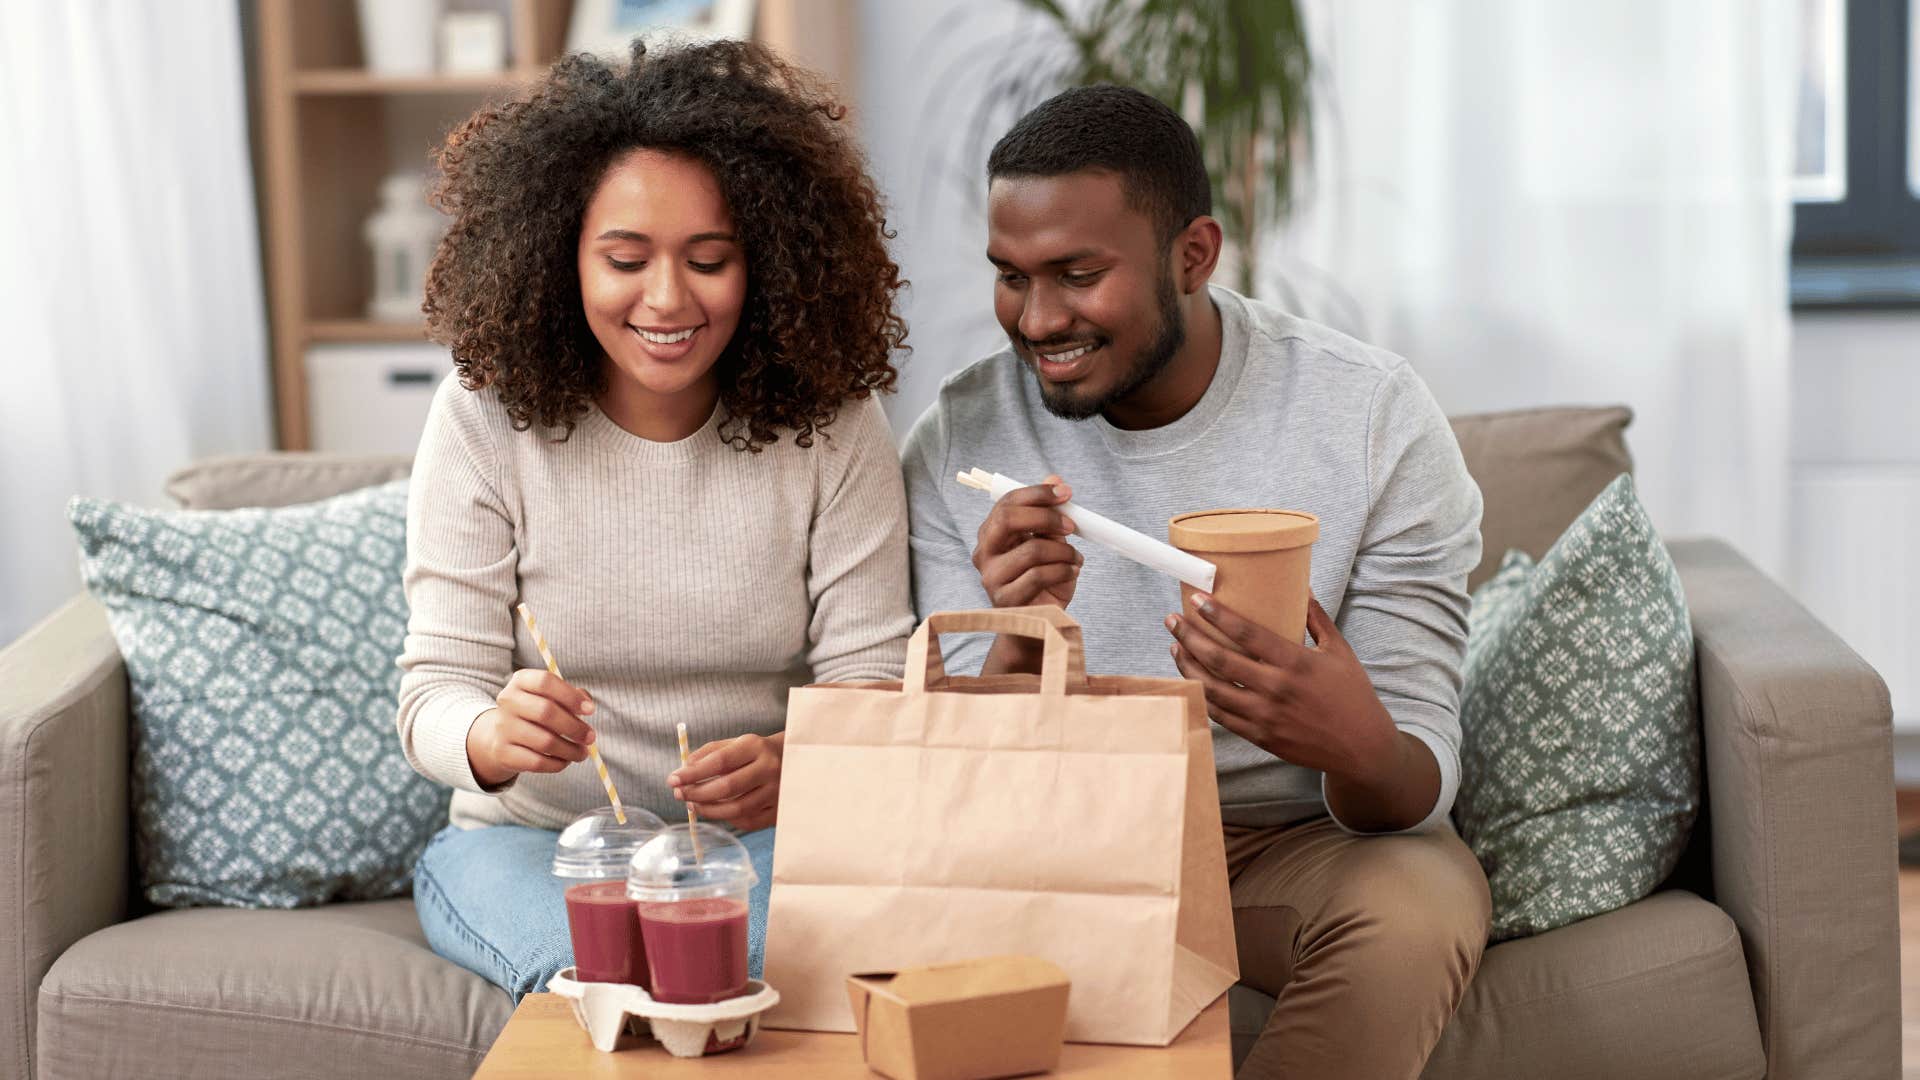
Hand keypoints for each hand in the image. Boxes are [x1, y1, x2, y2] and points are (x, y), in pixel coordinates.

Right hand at [466, 669, 596, 787]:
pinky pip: (537, 762)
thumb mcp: (551, 696)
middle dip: (574, 727)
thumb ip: (573, 696)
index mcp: (521, 681)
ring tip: (582, 753)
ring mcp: (503, 727)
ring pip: (545, 741)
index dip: (571, 696)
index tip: (590, 710)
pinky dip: (557, 764)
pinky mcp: (503, 752)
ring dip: (570, 750)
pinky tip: (565, 761)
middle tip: (590, 737)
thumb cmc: (536, 712)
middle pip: (546, 712)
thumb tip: (587, 706)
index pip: (545, 682)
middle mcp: (508, 701)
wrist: (501, 735)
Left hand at [668, 732, 783, 831]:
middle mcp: (769, 769)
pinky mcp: (779, 811)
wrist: (794, 761)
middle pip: (727, 788)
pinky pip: (747, 822)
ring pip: (736, 810)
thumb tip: (684, 769)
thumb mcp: (735, 743)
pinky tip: (716, 811)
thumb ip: (709, 753)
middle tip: (679, 794)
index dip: (693, 773)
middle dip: (697, 793)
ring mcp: (776, 792)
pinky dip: (727, 819)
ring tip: (693, 804)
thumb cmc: (756, 752)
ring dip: (708, 810)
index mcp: (756, 747)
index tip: (672, 779)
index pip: (719, 761)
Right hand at [971, 473, 1082, 608]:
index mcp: (990, 534)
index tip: (1066, 493)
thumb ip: (1048, 514)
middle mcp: (983, 553)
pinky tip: (1071, 572)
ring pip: (1032, 550)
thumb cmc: (1040, 581)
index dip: (1038, 494)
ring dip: (1063, 552)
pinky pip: (1039, 576)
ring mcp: (991, 577)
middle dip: (1046, 517)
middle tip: (1070, 526)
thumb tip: (1055, 479)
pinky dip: (1063, 570)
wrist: (1035, 624)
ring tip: (1075, 559)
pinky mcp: (1005, 599)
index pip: (1007, 503)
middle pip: (1008, 519)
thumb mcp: (1048, 543)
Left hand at [1164, 594, 1398, 784]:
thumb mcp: (1339, 650)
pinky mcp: (1260, 736)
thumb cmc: (1352, 694)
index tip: (1196, 600)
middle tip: (1172, 620)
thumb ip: (1316, 618)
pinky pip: (1221, 716)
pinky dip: (1202, 696)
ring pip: (1213, 689)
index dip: (1218, 615)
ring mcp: (1265, 716)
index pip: (1247, 634)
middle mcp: (1276, 689)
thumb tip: (1301, 586)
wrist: (1361, 747)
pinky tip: (1193, 680)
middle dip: (1190, 637)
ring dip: (1188, 666)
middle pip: (1220, 659)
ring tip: (1175, 647)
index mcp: (1296, 663)